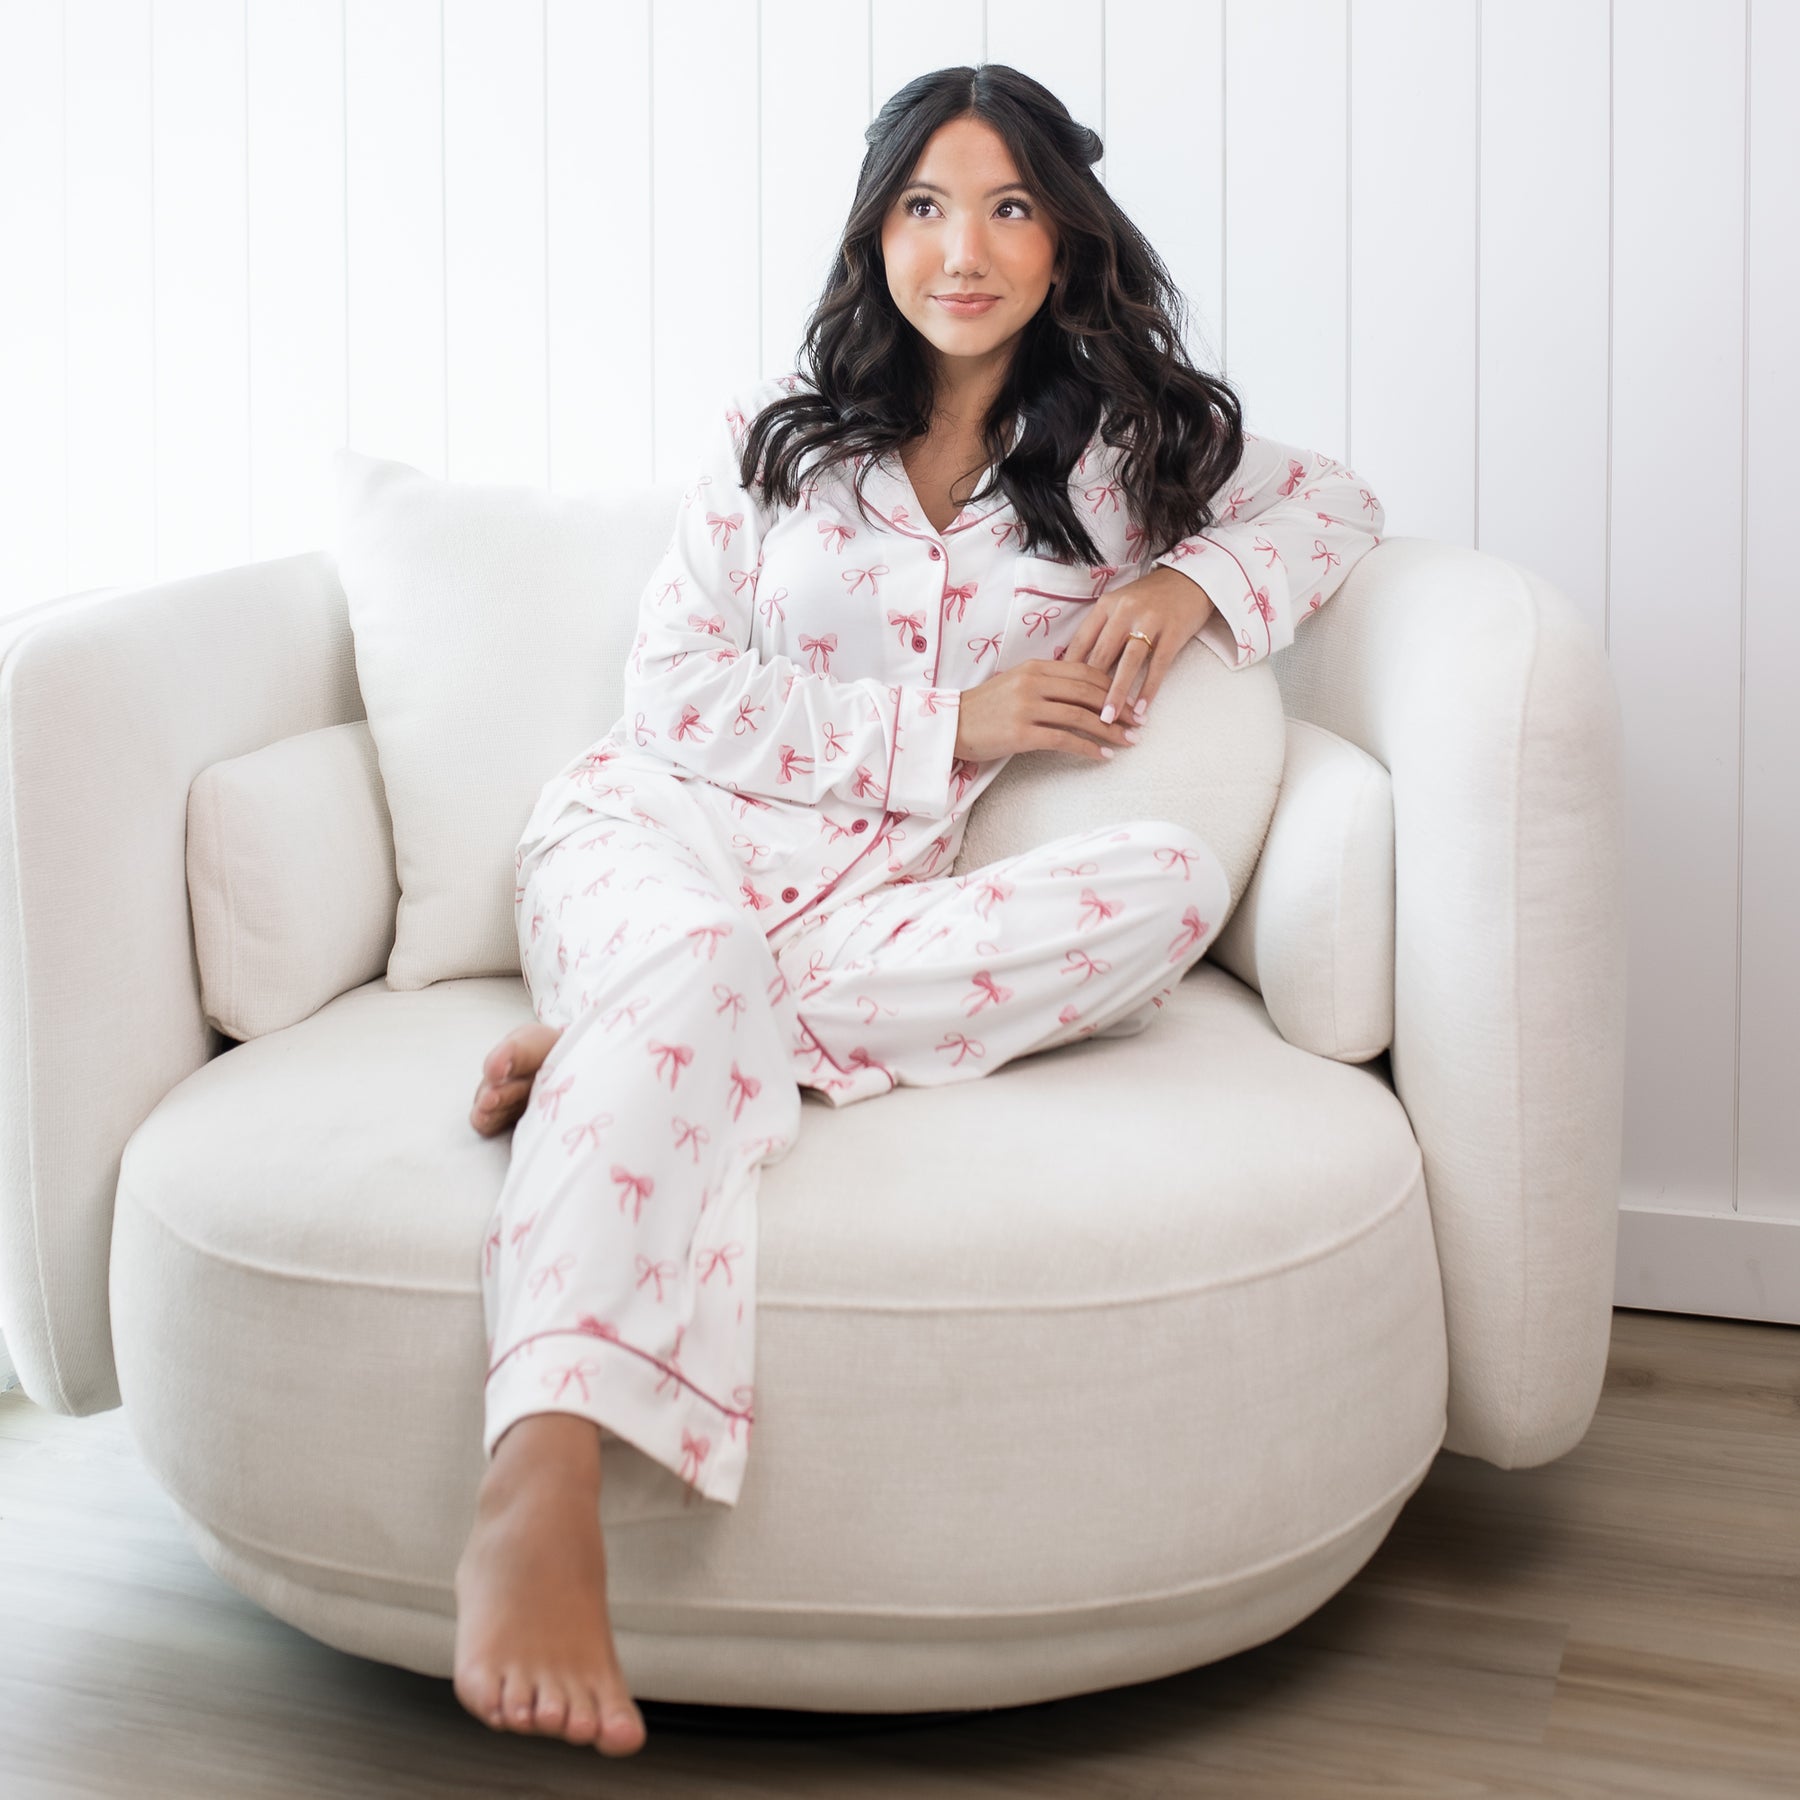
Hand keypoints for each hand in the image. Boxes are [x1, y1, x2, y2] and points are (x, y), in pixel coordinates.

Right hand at [952, 659, 1141, 764]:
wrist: (949, 725)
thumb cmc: (985, 708)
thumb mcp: (1016, 684)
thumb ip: (1046, 682)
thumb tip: (1081, 689)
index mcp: (1035, 667)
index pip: (1085, 672)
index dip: (1113, 686)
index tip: (1132, 700)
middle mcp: (1033, 683)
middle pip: (1088, 692)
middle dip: (1118, 709)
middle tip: (1138, 722)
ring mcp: (1026, 707)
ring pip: (1080, 716)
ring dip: (1109, 731)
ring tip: (1128, 741)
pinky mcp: (1021, 733)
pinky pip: (1064, 740)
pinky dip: (1087, 748)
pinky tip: (1102, 756)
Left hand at [1062, 565, 1218, 725]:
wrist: (1190, 579)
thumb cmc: (1149, 598)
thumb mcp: (1119, 606)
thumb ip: (1100, 632)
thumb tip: (1075, 668)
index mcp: (1106, 605)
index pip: (1081, 642)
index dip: (1069, 672)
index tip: (1059, 697)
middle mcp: (1125, 611)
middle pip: (1102, 655)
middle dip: (1089, 689)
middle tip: (1079, 717)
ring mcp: (1150, 620)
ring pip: (1128, 662)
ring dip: (1117, 693)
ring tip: (1108, 719)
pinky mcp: (1173, 631)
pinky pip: (1158, 665)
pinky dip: (1148, 688)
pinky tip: (1140, 709)